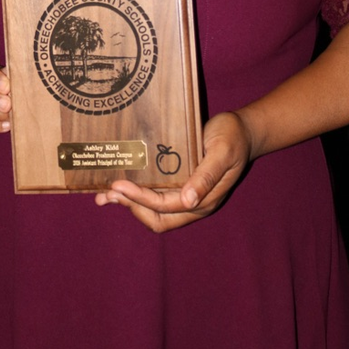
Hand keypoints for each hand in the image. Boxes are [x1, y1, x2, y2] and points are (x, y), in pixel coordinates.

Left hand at [94, 111, 250, 231]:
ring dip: (129, 204)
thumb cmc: (234, 138)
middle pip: (156, 218)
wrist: (243, 130)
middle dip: (130, 207)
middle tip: (106, 194)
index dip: (140, 199)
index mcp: (204, 200)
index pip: (165, 207)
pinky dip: (137, 194)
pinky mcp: (181, 184)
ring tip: (104, 195)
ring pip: (154, 211)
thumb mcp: (222, 152)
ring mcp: (186, 196)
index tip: (119, 186)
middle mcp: (193, 203)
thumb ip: (207, 176)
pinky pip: (156, 196)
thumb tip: (187, 201)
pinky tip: (121, 184)